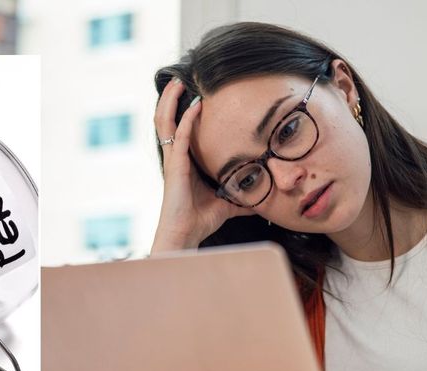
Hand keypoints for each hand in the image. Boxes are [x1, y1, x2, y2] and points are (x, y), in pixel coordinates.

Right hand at [151, 78, 247, 253]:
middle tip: (180, 79)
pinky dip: (187, 119)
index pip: (179, 129)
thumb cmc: (200, 220)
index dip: (181, 111)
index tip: (193, 94)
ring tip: (178, 82)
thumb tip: (261, 200)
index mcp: (183, 162)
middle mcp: (175, 157)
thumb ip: (241, 198)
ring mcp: (173, 160)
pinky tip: (195, 106)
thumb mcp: (227, 204)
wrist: (185, 235)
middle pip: (166, 120)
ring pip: (165, 123)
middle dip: (170, 99)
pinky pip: (180, 137)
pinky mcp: (175, 166)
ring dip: (170, 101)